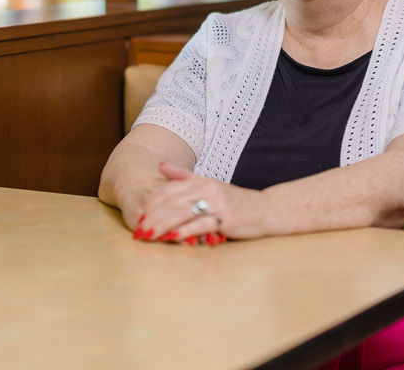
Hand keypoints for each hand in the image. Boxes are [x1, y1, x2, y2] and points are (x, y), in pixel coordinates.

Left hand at [134, 161, 269, 243]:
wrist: (266, 209)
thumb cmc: (235, 201)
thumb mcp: (209, 185)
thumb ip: (184, 176)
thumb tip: (160, 166)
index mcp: (200, 181)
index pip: (169, 190)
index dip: (151, 203)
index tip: (137, 216)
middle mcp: (207, 189)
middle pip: (172, 202)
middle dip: (152, 217)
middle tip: (138, 230)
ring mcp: (217, 203)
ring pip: (183, 212)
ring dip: (162, 225)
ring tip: (148, 236)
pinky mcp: (226, 218)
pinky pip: (201, 224)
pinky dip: (185, 231)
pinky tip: (172, 237)